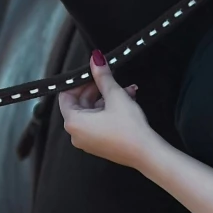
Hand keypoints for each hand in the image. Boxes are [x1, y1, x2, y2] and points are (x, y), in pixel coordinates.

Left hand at [58, 52, 155, 166]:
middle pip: (80, 104)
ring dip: (107, 98)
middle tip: (109, 78)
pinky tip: (126, 100)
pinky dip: (109, 110)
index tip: (92, 74)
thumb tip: (96, 59)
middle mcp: (76, 134)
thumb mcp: (115, 95)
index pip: (65, 96)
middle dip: (96, 89)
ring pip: (92, 112)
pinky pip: (99, 122)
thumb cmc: (129, 128)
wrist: (146, 153)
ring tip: (125, 89)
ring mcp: (88, 141)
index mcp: (73, 123)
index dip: (79, 82)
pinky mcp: (99, 144)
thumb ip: (102, 76)